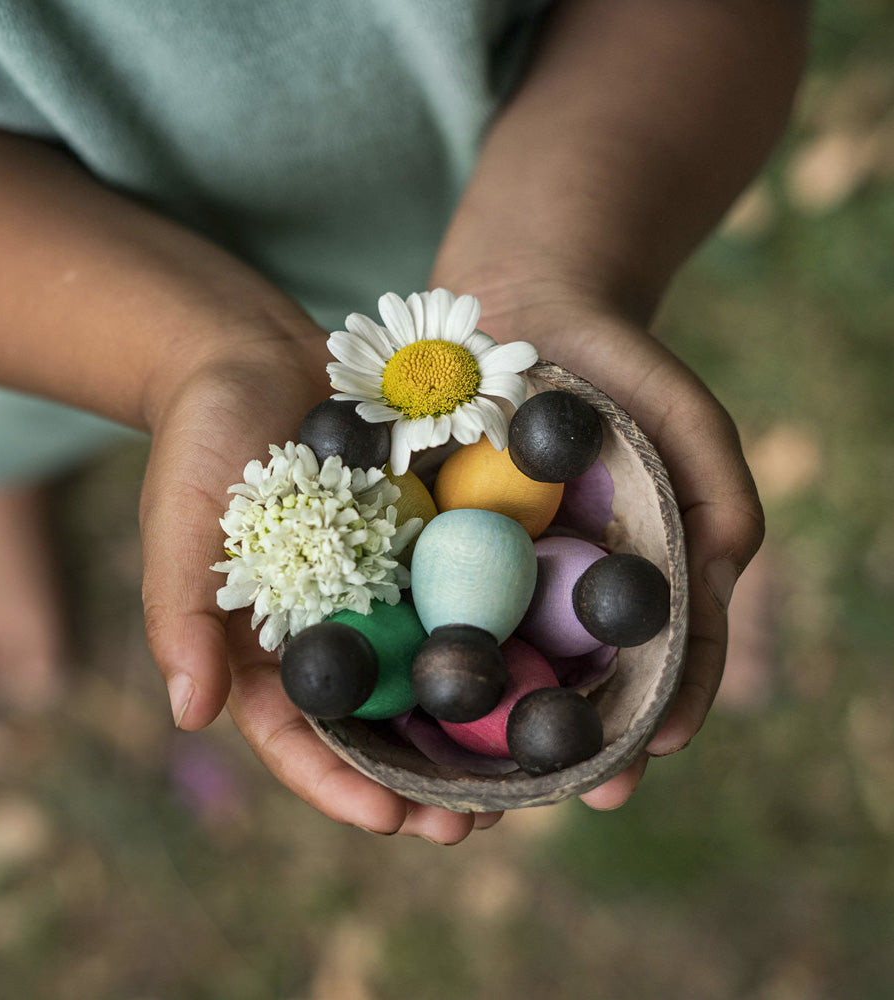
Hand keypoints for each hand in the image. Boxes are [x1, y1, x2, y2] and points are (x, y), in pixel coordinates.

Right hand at [138, 331, 502, 842]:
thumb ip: (180, 611)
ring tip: (523, 771)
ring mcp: (382, 592)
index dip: (338, 784)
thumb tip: (191, 713)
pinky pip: (464, 598)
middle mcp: (330, 632)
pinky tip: (541, 666)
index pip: (297, 736)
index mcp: (265, 646)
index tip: (390, 820)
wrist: (255, 355)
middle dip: (421, 780)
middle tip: (473, 822)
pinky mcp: (423, 547)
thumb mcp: (180, 517)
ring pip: (430, 676)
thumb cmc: (201, 438)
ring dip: (472, 728)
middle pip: (377, 727)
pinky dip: (497, 636)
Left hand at [465, 282, 764, 809]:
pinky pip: (421, 604)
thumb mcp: (687, 421)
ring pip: (490, 659)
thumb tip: (715, 590)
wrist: (522, 300)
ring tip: (464, 781)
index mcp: (629, 575)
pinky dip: (416, 647)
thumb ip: (718, 499)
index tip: (637, 762)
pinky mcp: (431, 544)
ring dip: (479, 723)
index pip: (653, 661)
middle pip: (567, 680)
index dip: (653, 713)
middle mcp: (561, 586)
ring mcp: (494, 571)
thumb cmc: (615, 364)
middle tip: (551, 794)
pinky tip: (398, 695)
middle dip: (558, 743)